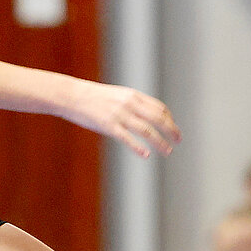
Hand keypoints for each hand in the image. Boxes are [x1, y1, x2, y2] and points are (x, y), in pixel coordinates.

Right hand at [62, 80, 179, 157]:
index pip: (159, 108)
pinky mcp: (109, 126)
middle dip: (171, 130)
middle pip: (159, 118)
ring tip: (167, 151)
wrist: (72, 96)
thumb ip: (132, 103)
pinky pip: (128, 138)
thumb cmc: (94, 97)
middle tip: (178, 140)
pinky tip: (146, 154)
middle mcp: (130, 104)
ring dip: (160, 142)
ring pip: (147, 130)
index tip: (173, 129)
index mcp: (133, 96)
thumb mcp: (117, 95)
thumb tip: (145, 114)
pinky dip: (139, 147)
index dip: (170, 119)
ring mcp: (120, 115)